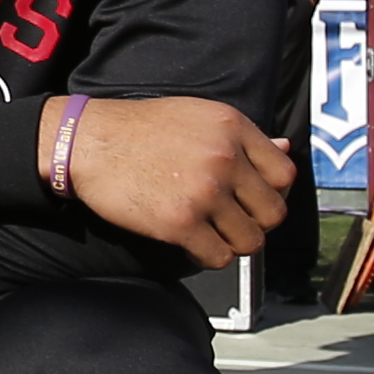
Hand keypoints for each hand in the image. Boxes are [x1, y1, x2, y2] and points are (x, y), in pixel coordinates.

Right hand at [54, 93, 297, 262]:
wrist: (88, 142)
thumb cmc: (139, 129)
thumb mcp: (197, 117)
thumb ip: (243, 137)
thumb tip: (286, 149)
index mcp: (232, 127)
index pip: (284, 174)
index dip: (272, 192)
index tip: (253, 198)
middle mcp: (225, 158)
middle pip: (273, 212)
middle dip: (255, 222)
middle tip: (233, 220)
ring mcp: (204, 192)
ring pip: (250, 241)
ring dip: (233, 242)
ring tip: (213, 233)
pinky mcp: (180, 222)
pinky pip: (218, 257)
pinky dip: (209, 256)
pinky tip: (194, 243)